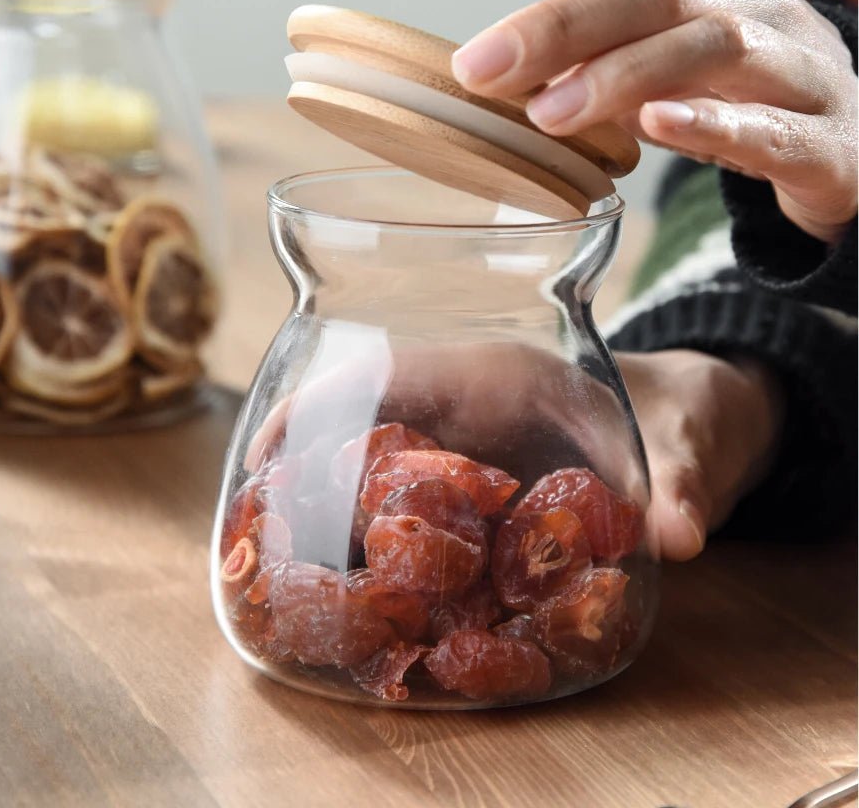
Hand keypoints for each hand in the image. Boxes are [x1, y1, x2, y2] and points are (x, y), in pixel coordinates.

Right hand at [244, 340, 781, 561]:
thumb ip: (681, 479)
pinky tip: (363, 586)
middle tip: (255, 529)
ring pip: (380, 465)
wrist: (699, 418)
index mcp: (500, 372)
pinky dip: (382, 537)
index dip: (322, 399)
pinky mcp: (479, 487)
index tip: (266, 445)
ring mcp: (469, 447)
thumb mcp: (688, 437)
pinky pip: (416, 506)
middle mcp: (468, 405)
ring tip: (282, 566)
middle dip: (306, 466)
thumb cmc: (685, 409)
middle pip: (364, 422)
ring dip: (332, 507)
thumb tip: (682, 535)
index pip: (391, 369)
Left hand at [452, 0, 857, 243]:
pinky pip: (768, 126)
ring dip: (619, 74)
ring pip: (713, 46)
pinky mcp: (821, 141)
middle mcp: (760, 0)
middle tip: (483, 66)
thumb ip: (597, 49)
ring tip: (547, 113)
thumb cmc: (740, 89)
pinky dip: (709, 124)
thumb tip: (500, 66)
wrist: (853, 149)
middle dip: (563, 22)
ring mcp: (798, 67)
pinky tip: (652, 125)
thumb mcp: (670, 49)